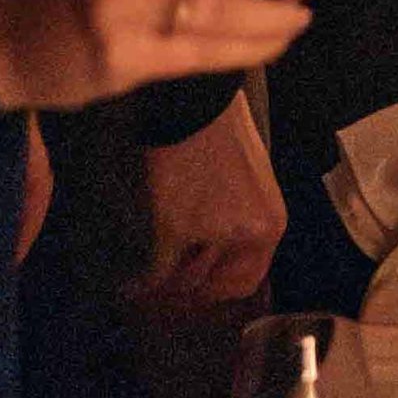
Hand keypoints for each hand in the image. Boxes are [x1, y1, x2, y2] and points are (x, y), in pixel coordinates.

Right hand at [132, 88, 286, 317]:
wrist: (193, 104)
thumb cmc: (219, 134)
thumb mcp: (250, 182)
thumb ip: (240, 221)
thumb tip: (213, 253)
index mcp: (269, 224)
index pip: (245, 281)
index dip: (217, 290)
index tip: (196, 291)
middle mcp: (244, 236)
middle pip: (209, 286)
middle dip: (183, 291)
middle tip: (162, 293)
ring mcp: (208, 235)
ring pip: (179, 281)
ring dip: (162, 284)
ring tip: (145, 284)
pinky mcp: (172, 229)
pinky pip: (153, 270)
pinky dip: (139, 278)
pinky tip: (129, 281)